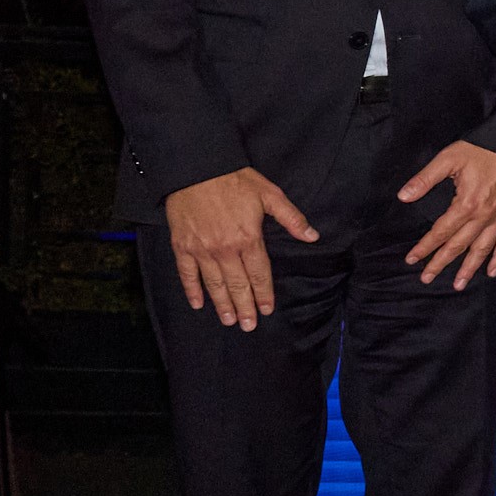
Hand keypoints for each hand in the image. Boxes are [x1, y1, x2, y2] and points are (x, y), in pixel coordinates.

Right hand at [162, 166, 317, 329]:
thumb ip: (291, 218)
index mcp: (248, 238)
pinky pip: (187, 273)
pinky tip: (198, 304)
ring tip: (229, 321)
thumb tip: (312, 236)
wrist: (195, 169)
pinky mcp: (182, 246)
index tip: (268, 309)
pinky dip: (192, 290)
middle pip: (237, 284)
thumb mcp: (270, 194)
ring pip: (214, 284)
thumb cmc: (234, 180)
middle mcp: (224, 249)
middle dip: (245, 307)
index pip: (259, 273)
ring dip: (222, 304)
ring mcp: (201, 249)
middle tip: (249, 326)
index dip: (264, 293)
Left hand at [397, 141, 495, 288]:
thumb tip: (403, 196)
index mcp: (466, 204)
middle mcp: (484, 217)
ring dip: (469, 269)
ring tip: (459, 284)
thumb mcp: (449, 158)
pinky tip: (492, 272)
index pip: (441, 232)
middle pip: (459, 246)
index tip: (412, 259)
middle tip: (427, 278)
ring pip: (483, 250)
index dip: (425, 247)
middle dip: (441, 263)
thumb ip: (425, 179)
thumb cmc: (483, 149)